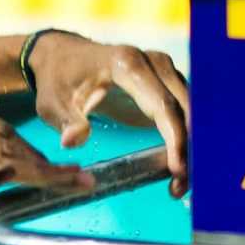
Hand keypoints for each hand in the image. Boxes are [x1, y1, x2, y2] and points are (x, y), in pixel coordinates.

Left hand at [26, 33, 192, 198]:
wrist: (62, 57)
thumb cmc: (58, 81)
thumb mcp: (53, 103)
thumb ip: (66, 122)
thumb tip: (72, 141)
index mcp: (127, 64)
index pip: (162, 104)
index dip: (175, 137)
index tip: (177, 169)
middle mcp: (153, 63)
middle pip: (184, 108)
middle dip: (188, 149)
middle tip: (180, 187)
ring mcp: (164, 71)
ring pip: (190, 111)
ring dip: (190, 148)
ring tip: (178, 184)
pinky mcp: (166, 83)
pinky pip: (184, 112)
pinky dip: (185, 139)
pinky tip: (178, 167)